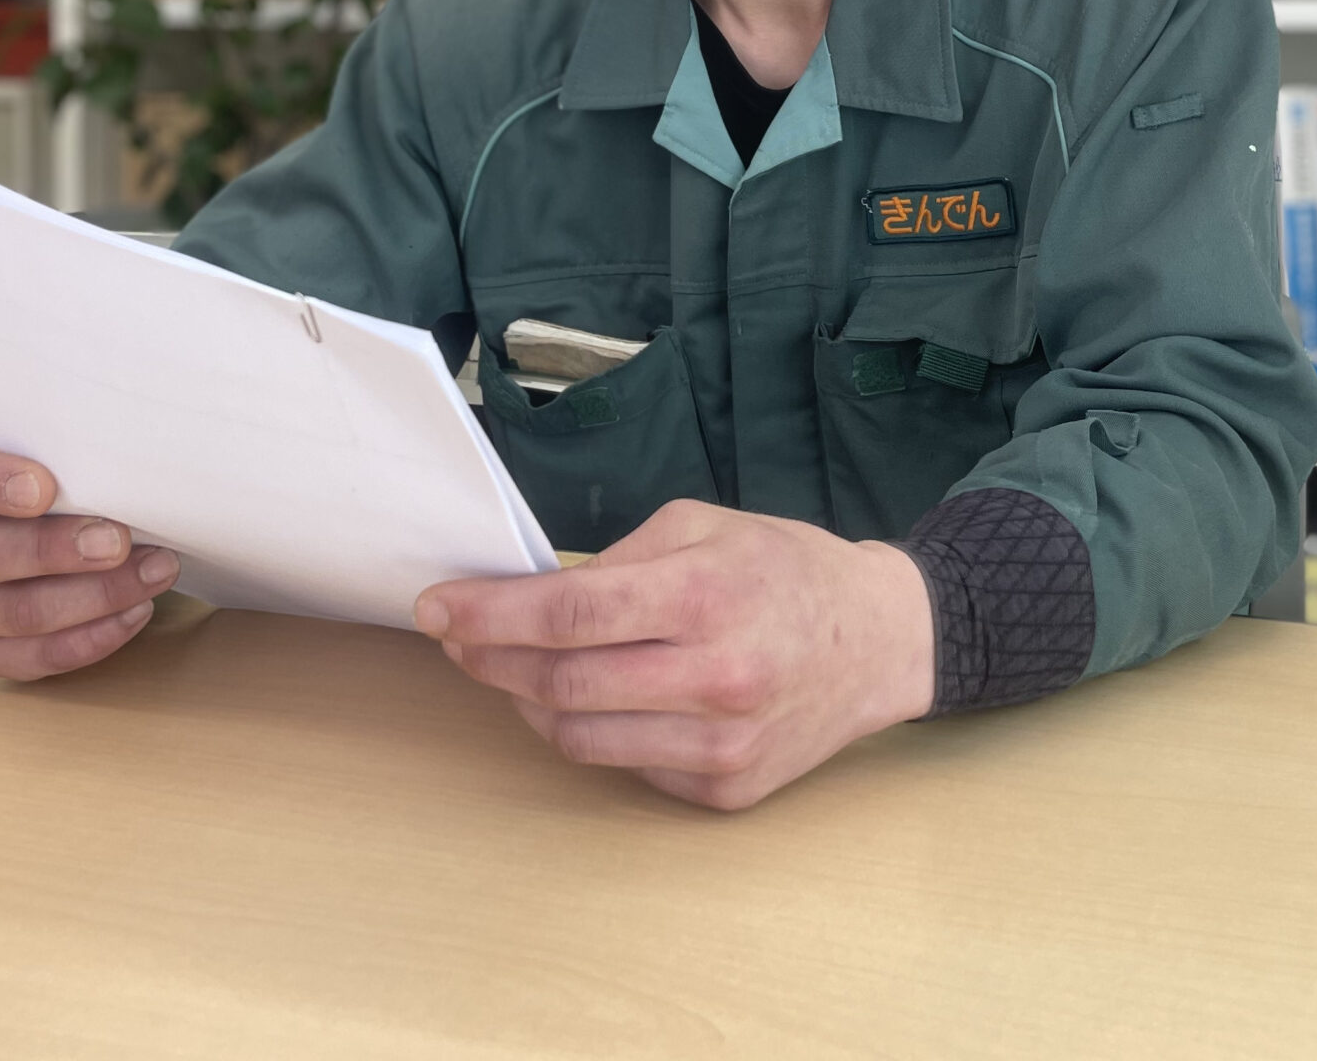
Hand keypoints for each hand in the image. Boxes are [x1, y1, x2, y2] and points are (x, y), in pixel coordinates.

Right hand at [0, 437, 178, 680]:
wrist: (40, 531)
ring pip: (18, 613)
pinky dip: (94, 637)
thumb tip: (125, 478)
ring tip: (153, 572)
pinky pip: (37, 657)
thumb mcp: (54, 460)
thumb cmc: (54, 486)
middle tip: (117, 542)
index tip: (45, 487)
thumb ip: (72, 463)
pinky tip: (136, 610)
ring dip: (95, 596)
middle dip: (55, 550)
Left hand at [413, 499, 934, 810]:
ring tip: (515, 670)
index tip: (436, 609)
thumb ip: (618, 560)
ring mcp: (721, 743)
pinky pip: (625, 765)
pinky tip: (593, 698)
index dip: (488, 615)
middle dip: (489, 661)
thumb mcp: (704, 526)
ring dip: (526, 703)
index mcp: (706, 596)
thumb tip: (530, 593)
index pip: (568, 613)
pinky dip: (591, 731)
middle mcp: (715, 677)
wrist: (880, 642)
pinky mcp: (725, 790)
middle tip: (459, 640)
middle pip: (559, 683)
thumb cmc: (785, 571)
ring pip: (578, 738)